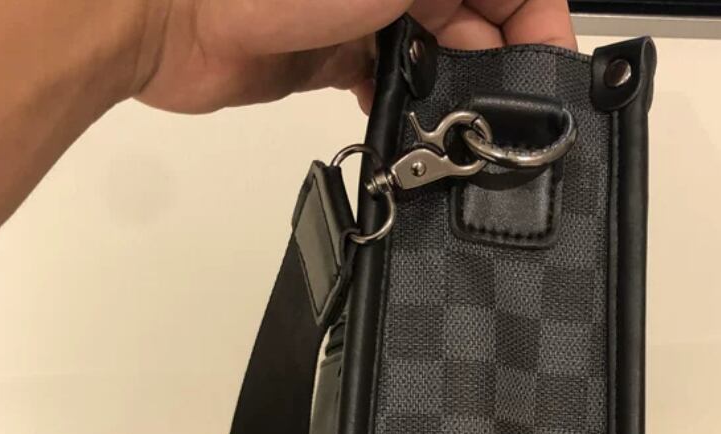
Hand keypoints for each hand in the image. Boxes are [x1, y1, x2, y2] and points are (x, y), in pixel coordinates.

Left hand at [136, 0, 576, 113]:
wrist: (171, 13)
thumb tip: (525, 11)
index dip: (534, 24)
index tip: (549, 74)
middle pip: (475, 19)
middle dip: (496, 68)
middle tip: (505, 119)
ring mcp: (363, 14)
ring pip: (433, 56)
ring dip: (452, 94)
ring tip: (464, 133)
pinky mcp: (331, 57)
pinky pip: (386, 85)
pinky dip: (403, 108)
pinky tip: (415, 135)